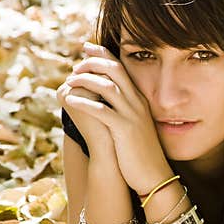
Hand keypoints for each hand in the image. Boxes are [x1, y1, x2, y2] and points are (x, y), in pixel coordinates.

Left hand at [59, 43, 172, 193]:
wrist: (154, 175)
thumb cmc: (140, 153)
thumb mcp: (134, 126)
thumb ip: (123, 111)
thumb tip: (104, 101)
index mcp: (139, 100)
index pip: (122, 68)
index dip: (103, 54)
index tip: (87, 48)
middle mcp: (137, 103)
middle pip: (115, 70)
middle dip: (93, 62)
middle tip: (75, 63)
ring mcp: (132, 115)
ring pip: (107, 87)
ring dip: (85, 80)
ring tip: (69, 81)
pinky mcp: (124, 129)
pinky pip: (102, 110)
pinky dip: (84, 103)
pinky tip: (70, 101)